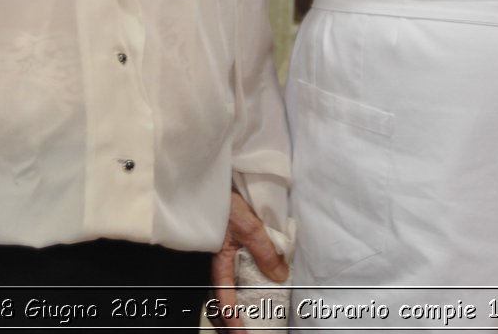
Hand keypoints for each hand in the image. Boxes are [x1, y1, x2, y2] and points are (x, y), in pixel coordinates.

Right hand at [208, 191, 287, 331]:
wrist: (218, 180)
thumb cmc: (226, 202)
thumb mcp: (249, 227)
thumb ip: (264, 251)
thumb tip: (279, 276)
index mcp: (220, 260)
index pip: (224, 296)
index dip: (232, 318)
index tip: (241, 333)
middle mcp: (220, 260)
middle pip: (224, 296)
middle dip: (232, 317)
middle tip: (247, 332)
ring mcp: (226, 254)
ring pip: (230, 285)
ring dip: (239, 301)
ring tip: (252, 317)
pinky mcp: (233, 244)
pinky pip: (238, 270)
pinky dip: (247, 282)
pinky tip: (259, 286)